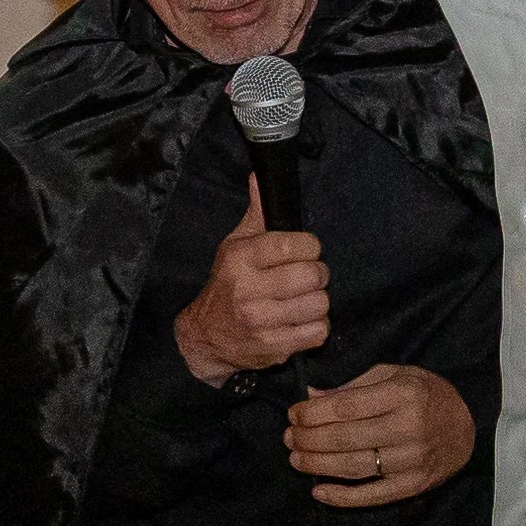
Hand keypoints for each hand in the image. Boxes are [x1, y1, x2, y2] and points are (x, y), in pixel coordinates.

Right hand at [169, 182, 327, 381]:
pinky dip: (316, 326)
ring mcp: (262, 321)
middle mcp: (249, 290)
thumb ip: (256, 214)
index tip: (304, 251)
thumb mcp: (234, 246)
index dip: (310, 247)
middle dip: (317, 274)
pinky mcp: (275, 347)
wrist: (206, 336)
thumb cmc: (226, 285)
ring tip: (303, 300)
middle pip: (312, 275)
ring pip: (319, 304)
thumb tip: (260, 178)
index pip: (296, 245)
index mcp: (241, 259)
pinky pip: (318, 331)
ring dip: (317, 301)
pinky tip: (301, 321)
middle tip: (307, 277)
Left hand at [288, 364, 476, 508]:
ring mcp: (411, 460)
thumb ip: (353, 387)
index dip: (312, 413)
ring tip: (296, 459)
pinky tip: (318, 492)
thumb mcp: (395, 376)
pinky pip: (371, 495)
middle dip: (308, 439)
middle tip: (289, 438)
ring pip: (352, 467)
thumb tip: (311, 396)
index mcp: (402, 394)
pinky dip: (341, 497)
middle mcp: (407, 428)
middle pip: (344, 438)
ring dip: (317, 466)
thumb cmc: (426, 395)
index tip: (293, 414)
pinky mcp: (412, 485)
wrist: (469, 425)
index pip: (345, 407)